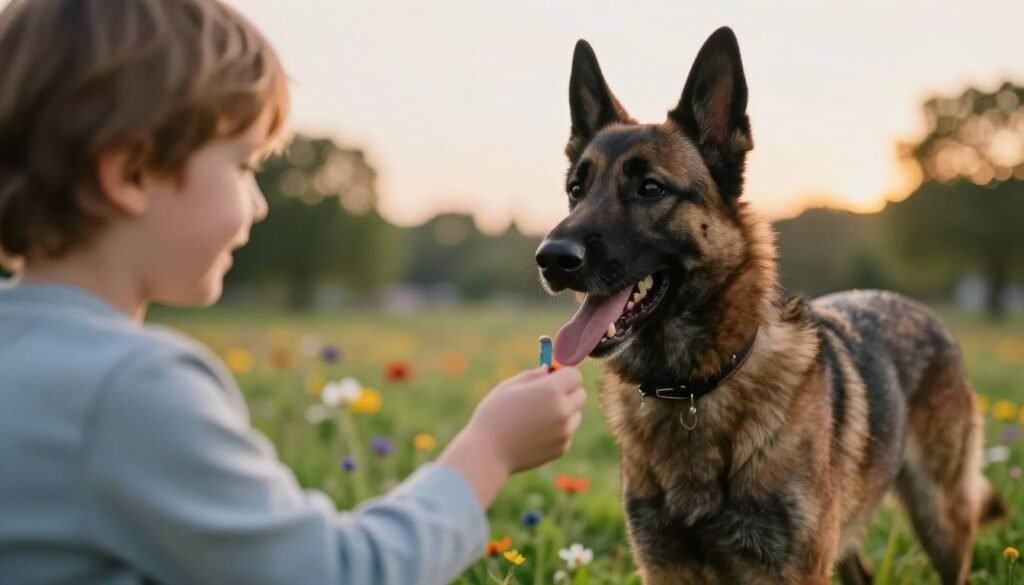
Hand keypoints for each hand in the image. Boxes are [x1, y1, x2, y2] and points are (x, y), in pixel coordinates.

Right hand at [439, 367, 585, 506]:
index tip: (552, 377)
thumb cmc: (494, 415)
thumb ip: (533, 376)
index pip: (575, 375)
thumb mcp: (509, 387)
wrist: (488, 454)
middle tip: (547, 395)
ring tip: (537, 416)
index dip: (564, 374)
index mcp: (551, 390)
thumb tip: (549, 370)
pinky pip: (567, 432)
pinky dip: (557, 430)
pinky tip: (534, 433)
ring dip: (564, 411)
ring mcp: (564, 431)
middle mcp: (563, 410)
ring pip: (575, 414)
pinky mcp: (562, 448)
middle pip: (581, 394)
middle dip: (568, 391)